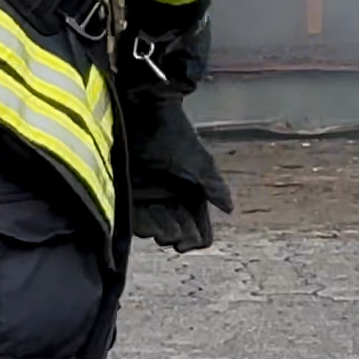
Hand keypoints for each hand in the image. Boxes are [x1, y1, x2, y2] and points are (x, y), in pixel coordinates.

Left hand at [121, 94, 230, 251]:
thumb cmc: (175, 135)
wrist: (143, 114)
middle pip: (178, 232)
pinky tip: (140, 225)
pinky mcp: (129, 193)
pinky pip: (135, 219)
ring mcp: (151, 197)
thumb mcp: (198, 161)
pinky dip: (139, 227)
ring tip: (154, 228)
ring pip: (157, 229)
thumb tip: (229, 208)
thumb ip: (212, 186)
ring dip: (156, 233)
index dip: (195, 240)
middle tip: (168, 233)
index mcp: (194, 194)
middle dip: (174, 236)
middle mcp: (173, 199)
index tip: (183, 244)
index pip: (200, 229)